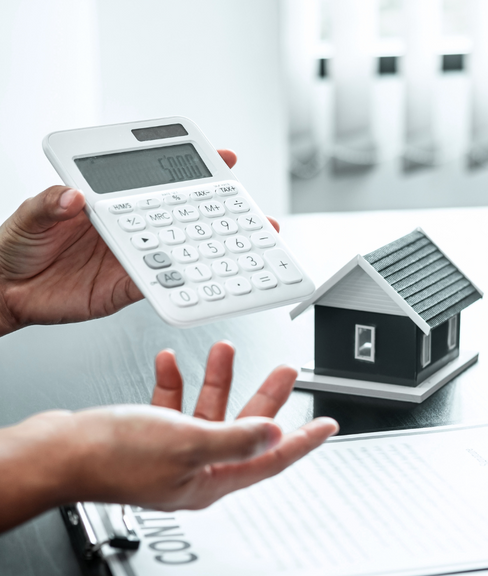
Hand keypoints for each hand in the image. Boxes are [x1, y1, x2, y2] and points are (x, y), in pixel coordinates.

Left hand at [0, 150, 279, 335]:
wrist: (7, 292)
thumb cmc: (16, 246)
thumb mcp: (28, 215)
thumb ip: (49, 203)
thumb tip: (73, 195)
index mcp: (110, 204)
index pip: (155, 182)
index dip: (189, 169)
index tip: (222, 157)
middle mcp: (128, 229)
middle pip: (180, 217)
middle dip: (219, 212)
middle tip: (249, 209)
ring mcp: (132, 259)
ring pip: (181, 251)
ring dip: (212, 249)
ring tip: (242, 246)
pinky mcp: (128, 288)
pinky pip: (162, 286)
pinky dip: (183, 285)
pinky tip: (205, 280)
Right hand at [0, 342, 337, 530]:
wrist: (56, 452)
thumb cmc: (110, 456)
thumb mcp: (187, 441)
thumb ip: (236, 439)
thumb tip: (275, 436)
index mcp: (211, 480)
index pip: (271, 460)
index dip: (304, 441)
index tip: (327, 426)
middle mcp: (195, 470)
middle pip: (245, 428)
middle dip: (265, 395)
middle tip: (285, 370)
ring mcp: (171, 453)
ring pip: (208, 410)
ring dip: (217, 379)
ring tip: (225, 350)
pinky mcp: (148, 437)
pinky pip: (172, 406)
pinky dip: (175, 382)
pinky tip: (171, 362)